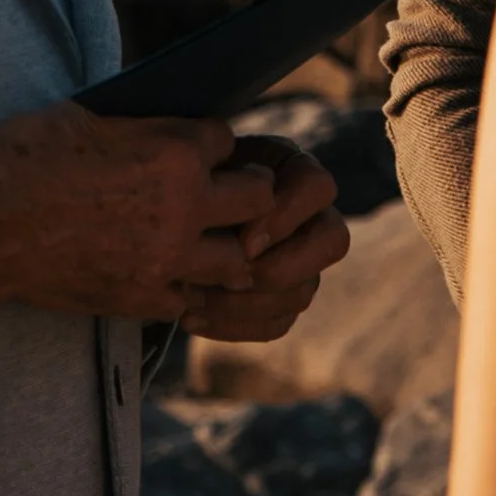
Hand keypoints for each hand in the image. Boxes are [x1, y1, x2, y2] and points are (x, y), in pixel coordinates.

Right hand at [0, 102, 277, 318]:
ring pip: (237, 259)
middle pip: (258, 199)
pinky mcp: (142, 297)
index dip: (214, 143)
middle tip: (228, 191)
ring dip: (228, 246)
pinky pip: (189, 298)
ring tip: (209, 239)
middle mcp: (184, 206)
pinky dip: (185, 287)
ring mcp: (167, 258)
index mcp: (175, 152)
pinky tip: (168, 275)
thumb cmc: (25, 157)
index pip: (229, 140)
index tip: (203, 149)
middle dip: (247, 190)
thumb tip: (162, 125)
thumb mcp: (90, 117)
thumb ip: (141, 127)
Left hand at [179, 133, 350, 343]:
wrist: (163, 208)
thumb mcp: (197, 169)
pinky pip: (276, 324)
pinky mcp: (283, 298)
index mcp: (294, 171)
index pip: (318, 187)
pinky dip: (233, 326)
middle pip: (332, 242)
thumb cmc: (181, 179)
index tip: (242, 239)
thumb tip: (247, 247)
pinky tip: (190, 318)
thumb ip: (224, 188)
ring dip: (244, 303)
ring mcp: (303, 261)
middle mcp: (311, 215)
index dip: (286, 217)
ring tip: (190, 297)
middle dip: (278, 268)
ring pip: (301, 293)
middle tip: (225, 275)